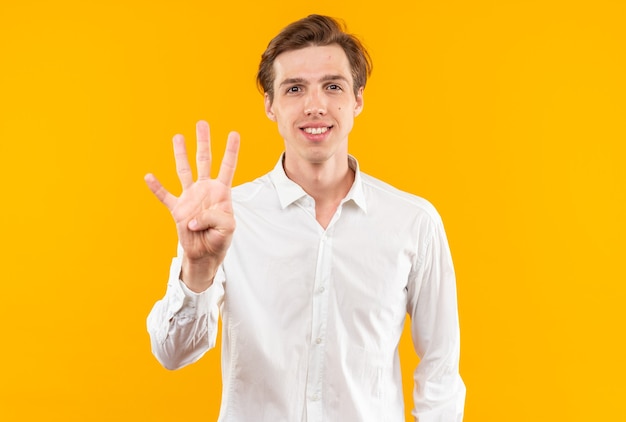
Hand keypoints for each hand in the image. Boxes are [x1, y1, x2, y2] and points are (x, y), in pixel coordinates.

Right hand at [145, 121, 239, 290]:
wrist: (205, 254)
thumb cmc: (219, 239)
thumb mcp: (227, 228)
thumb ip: (215, 218)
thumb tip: (194, 216)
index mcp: (221, 192)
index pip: (228, 167)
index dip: (231, 151)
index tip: (234, 133)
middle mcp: (205, 189)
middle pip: (204, 160)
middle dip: (204, 142)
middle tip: (202, 123)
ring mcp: (190, 197)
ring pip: (184, 170)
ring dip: (180, 154)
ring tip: (178, 137)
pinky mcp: (178, 209)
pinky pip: (165, 196)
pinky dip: (156, 187)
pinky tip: (149, 176)